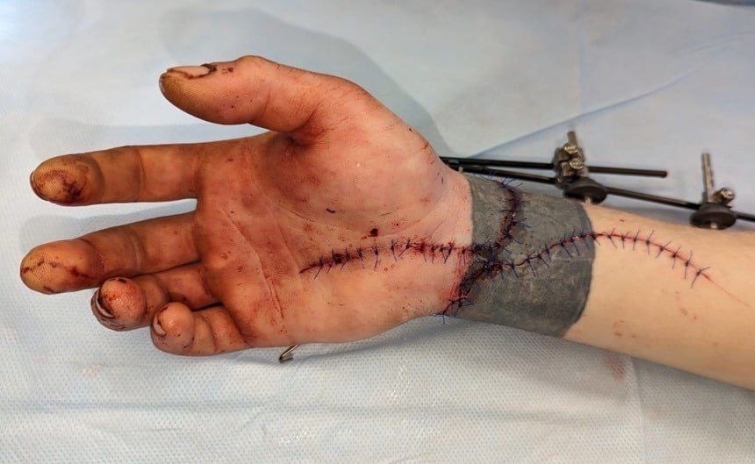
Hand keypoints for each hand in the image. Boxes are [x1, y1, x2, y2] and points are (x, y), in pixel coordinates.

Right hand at [20, 56, 471, 355]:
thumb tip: (175, 81)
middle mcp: (224, 226)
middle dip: (86, 254)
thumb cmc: (388, 166)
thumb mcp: (327, 108)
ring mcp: (241, 275)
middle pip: (136, 242)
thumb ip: (256, 89)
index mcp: (229, 172)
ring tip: (108, 296)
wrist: (435, 233)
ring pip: (160, 291)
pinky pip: (207, 333)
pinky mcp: (265, 319)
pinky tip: (169, 321)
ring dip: (122, 298)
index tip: (50, 181)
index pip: (145, 174)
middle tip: (43, 266)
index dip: (94, 177)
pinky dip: (177, 334)